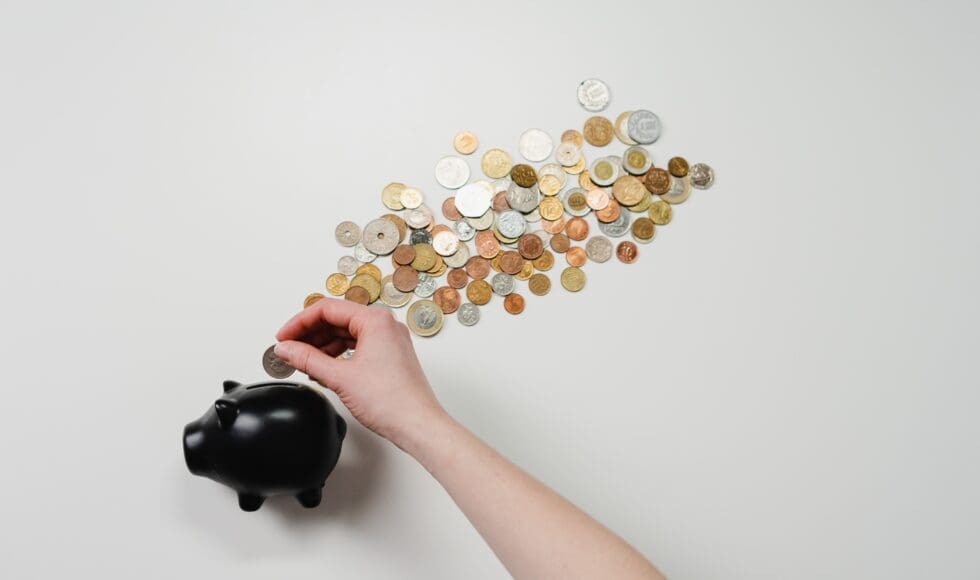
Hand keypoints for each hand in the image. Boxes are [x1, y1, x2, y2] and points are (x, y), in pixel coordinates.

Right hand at [273, 298, 447, 447]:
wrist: (417, 425)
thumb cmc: (391, 401)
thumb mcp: (339, 377)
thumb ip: (307, 359)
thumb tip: (286, 349)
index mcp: (375, 320)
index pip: (327, 309)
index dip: (299, 322)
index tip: (283, 338)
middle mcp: (385, 325)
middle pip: (337, 319)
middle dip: (309, 334)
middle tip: (288, 349)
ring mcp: (389, 341)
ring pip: (346, 333)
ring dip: (322, 345)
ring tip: (302, 360)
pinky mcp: (390, 356)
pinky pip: (357, 346)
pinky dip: (337, 354)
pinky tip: (323, 367)